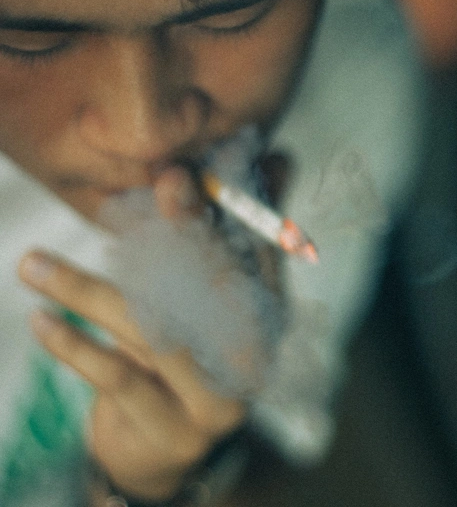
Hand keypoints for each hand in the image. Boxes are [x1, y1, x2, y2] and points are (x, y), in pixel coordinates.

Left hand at [18, 170, 245, 502]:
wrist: (160, 445)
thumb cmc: (181, 351)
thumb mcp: (200, 291)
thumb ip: (229, 230)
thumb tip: (279, 158)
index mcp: (265, 312)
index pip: (254, 251)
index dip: (224, 208)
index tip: (188, 168)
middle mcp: (251, 355)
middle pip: (214, 284)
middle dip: (184, 227)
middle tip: (161, 180)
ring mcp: (217, 399)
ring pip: (152, 328)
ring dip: (86, 290)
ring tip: (31, 263)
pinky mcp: (174, 430)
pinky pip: (119, 377)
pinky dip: (75, 347)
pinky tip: (40, 321)